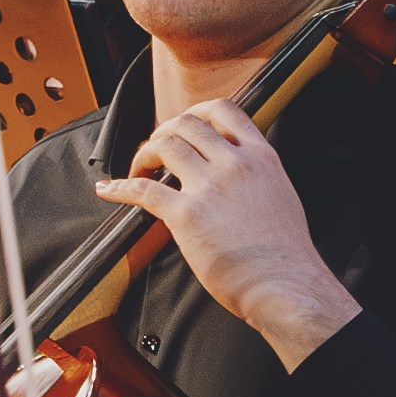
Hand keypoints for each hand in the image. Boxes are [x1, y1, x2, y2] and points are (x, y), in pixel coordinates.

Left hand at [94, 100, 360, 369]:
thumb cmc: (285, 255)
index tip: (183, 124)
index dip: (196, 112)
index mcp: (261, 158)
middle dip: (164, 133)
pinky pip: (143, 190)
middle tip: (157, 151)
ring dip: (144, 154)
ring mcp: (210, 187)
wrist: (285, 285)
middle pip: (187, 124)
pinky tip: (109, 189)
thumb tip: (240, 176)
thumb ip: (259, 177)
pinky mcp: (187, 215)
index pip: (224, 111)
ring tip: (140, 170)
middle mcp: (235, 164)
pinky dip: (120, 186)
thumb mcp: (282, 196)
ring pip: (165, 146)